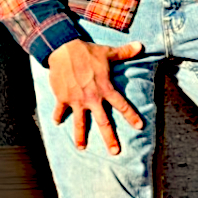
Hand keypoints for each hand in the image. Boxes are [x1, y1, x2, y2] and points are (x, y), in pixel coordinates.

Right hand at [46, 38, 144, 153]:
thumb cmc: (87, 51)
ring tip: (81, 148)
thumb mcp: (107, 52)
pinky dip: (58, 117)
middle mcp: (92, 98)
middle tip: (115, 152)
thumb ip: (124, 53)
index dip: (131, 116)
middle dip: (109, 138)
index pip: (121, 105)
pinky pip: (60, 110)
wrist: (63, 49)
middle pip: (103, 122)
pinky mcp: (63, 98)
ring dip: (80, 136)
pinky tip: (57, 124)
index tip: (139, 127)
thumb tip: (140, 45)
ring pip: (80, 123)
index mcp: (105, 88)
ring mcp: (76, 100)